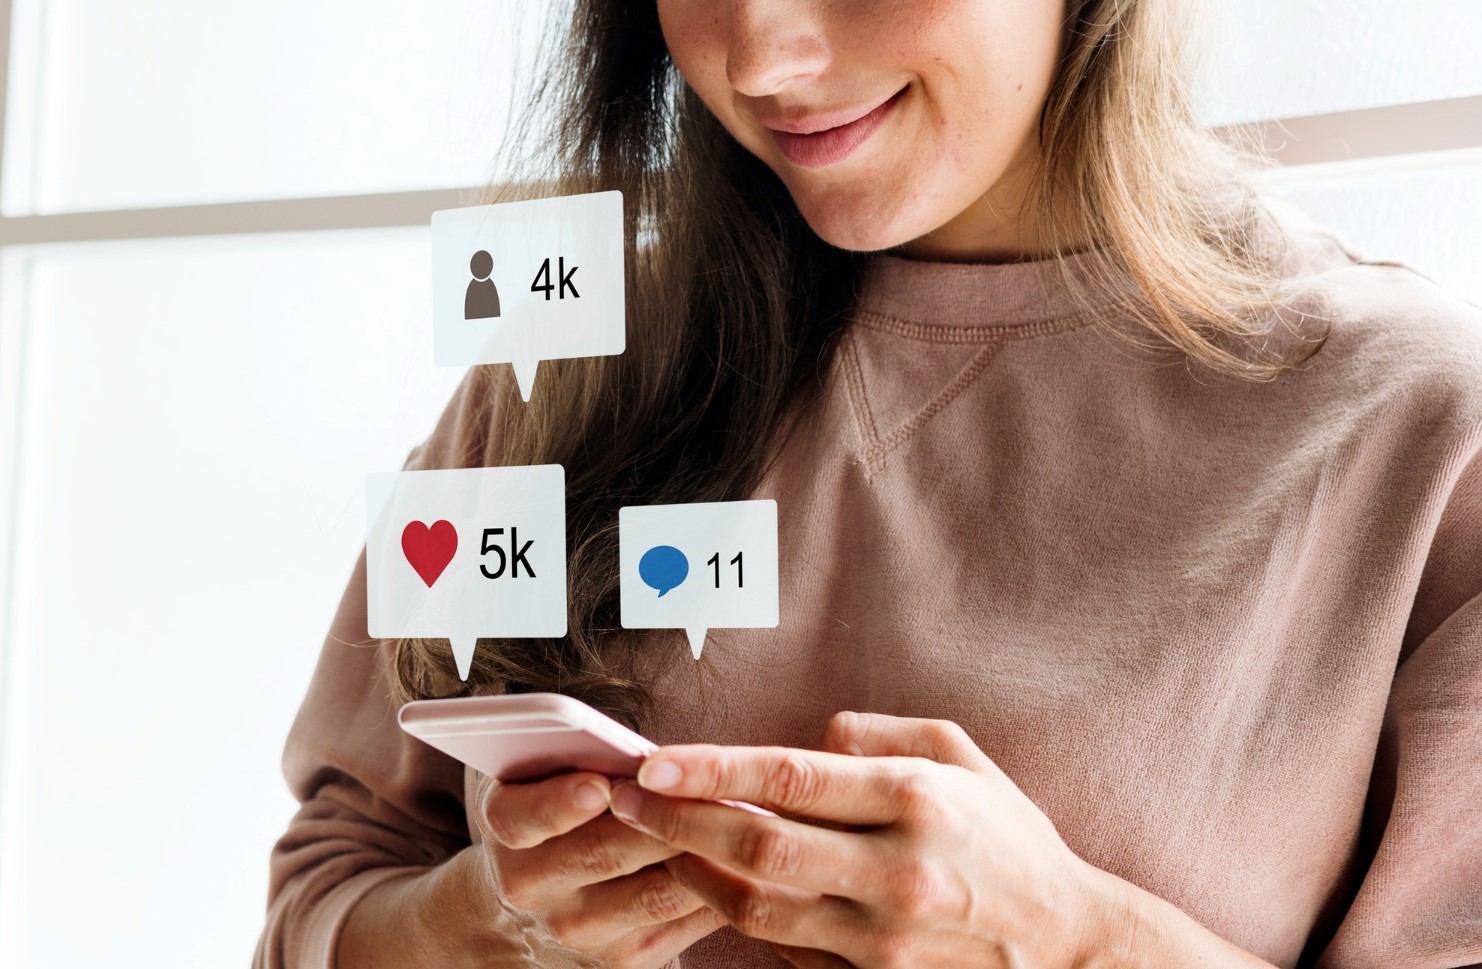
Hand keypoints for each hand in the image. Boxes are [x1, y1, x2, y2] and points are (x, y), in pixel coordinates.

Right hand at [472, 768, 729, 967]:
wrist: (529, 909)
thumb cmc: (554, 813)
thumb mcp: (540, 774)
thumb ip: (572, 751)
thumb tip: (646, 749)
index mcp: (506, 827)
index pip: (522, 816)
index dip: (560, 803)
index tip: (599, 785)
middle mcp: (531, 886)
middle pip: (606, 852)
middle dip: (666, 818)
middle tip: (712, 787)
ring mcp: (577, 930)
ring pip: (657, 892)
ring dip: (706, 854)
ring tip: (746, 817)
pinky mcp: (621, 960)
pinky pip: (683, 921)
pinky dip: (719, 888)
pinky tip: (745, 859)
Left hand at [606, 711, 1105, 968]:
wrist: (1065, 947)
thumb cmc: (1008, 836)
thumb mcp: (961, 755)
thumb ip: (877, 734)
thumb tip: (808, 736)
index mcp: (918, 800)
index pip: (792, 779)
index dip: (712, 769)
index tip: (653, 761)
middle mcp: (897, 871)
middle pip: (759, 846)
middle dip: (679, 819)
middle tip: (624, 798)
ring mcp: (883, 939)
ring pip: (757, 906)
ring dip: (694, 870)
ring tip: (655, 837)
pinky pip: (783, 947)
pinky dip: (738, 913)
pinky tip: (712, 881)